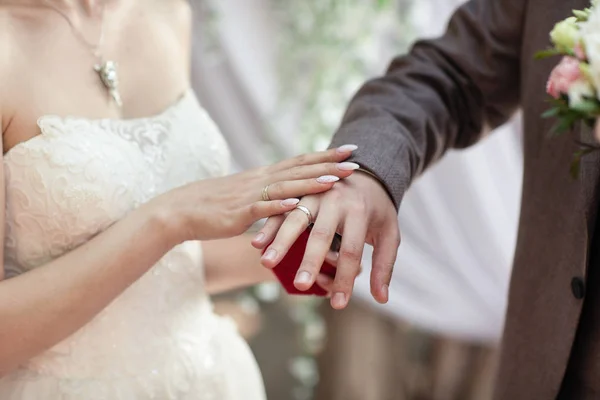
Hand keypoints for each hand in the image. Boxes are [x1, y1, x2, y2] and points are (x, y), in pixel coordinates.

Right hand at [146, 145, 359, 242]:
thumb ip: (268, 194)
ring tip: (335, 180)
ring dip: (310, 183)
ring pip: (284, 186)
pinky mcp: (237, 214)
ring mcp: (249, 195)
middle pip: (298, 169)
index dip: (325, 156)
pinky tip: (296, 205)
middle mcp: (259, 180)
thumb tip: (289, 198)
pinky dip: (279, 206)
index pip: (299, 162)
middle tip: (355, 160)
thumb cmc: (213, 206)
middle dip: (328, 164)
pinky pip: (260, 209)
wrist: (179, 210)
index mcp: (262, 176)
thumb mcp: (245, 196)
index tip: (350, 149)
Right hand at [252, 171, 399, 308]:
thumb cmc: (377, 210)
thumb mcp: (389, 234)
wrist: (367, 172)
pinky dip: (269, 226)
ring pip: (295, 218)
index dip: (345, 278)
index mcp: (359, 212)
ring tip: (267, 263)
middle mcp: (335, 200)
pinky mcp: (300, 192)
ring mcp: (315, 194)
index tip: (338, 305)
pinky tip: (258, 243)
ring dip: (280, 241)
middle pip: (321, 234)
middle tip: (300, 285)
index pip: (351, 251)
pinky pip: (282, 209)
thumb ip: (384, 266)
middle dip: (310, 261)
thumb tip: (381, 300)